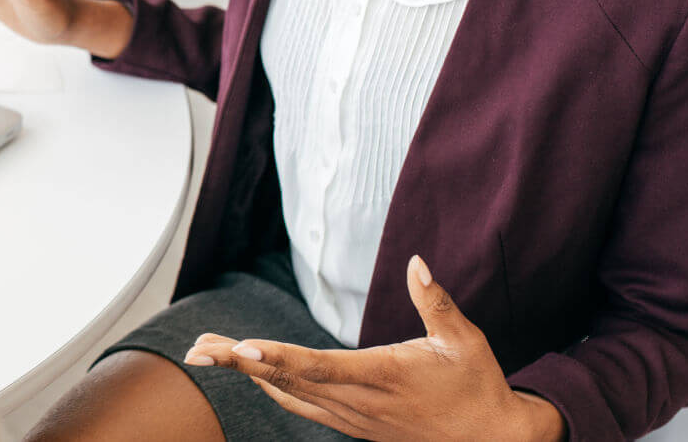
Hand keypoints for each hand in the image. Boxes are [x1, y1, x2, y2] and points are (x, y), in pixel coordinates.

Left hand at [181, 256, 564, 441]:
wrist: (491, 441)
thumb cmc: (477, 385)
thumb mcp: (463, 340)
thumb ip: (434, 302)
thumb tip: (417, 262)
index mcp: (383, 375)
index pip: (319, 367)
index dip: (277, 358)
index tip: (241, 349)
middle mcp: (359, 401)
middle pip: (287, 380)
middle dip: (239, 363)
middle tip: (197, 348)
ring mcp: (353, 417)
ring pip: (288, 394)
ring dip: (247, 374)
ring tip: (207, 353)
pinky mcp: (353, 424)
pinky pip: (302, 406)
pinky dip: (272, 388)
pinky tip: (251, 373)